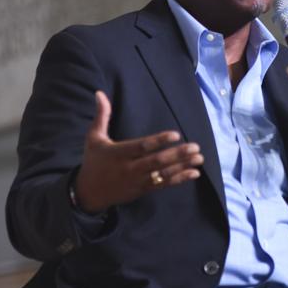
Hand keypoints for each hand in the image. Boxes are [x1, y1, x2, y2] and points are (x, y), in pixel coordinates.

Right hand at [75, 91, 203, 212]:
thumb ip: (102, 116)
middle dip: (177, 154)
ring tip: (199, 159)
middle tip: (195, 147)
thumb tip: (99, 93)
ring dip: (183, 166)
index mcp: (118, 153)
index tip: (176, 135)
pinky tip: (194, 173)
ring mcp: (137, 181)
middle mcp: (129, 168)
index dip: (159, 141)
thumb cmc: (93, 161)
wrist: (88, 194)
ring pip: (163, 174)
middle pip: (156, 162)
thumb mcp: (93, 138)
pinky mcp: (143, 190)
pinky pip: (163, 185)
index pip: (141, 147)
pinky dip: (180, 179)